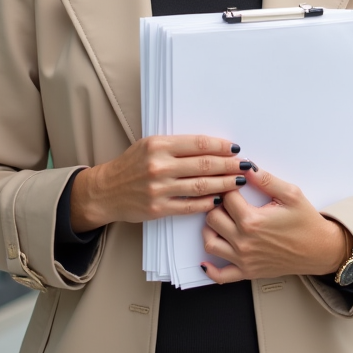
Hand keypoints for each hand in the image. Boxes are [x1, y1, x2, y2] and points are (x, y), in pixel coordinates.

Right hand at [70, 135, 247, 231]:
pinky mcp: (159, 208)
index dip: (221, 146)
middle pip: (204, 165)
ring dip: (224, 184)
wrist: (107, 190)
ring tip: (238, 181)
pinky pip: (190, 205)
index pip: (198, 144)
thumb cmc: (131, 165)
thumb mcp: (150, 145)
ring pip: (201, 186)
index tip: (235, 148)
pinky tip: (220, 199)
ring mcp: (159, 189)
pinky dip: (208, 203)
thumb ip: (177, 146)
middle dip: (229, 165)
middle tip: (245, 165)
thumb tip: (212, 147)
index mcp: (158, 145)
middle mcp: (159, 166)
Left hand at [199, 167, 348, 282]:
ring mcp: (244, 259)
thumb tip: (246, 167)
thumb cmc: (307, 224)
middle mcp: (244, 241)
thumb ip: (266, 179)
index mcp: (252, 220)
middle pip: (212, 218)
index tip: (233, 182)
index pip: (226, 197)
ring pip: (210, 243)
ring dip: (210, 229)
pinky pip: (221, 276)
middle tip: (226, 199)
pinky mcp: (247, 272)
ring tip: (220, 220)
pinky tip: (206, 260)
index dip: (228, 185)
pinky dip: (210, 269)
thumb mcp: (291, 194)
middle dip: (217, 205)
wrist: (320, 250)